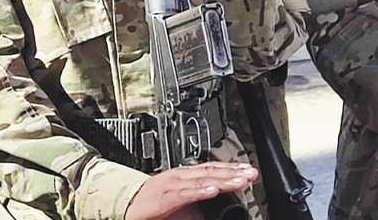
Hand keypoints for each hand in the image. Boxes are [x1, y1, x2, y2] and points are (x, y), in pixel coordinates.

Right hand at [124, 162, 256, 219]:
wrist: (125, 206)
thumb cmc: (153, 205)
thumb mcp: (183, 203)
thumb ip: (201, 204)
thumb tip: (221, 210)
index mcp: (186, 175)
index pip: (214, 168)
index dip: (233, 169)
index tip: (250, 171)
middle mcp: (181, 176)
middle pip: (212, 171)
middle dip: (234, 172)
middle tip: (252, 174)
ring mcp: (172, 185)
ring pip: (201, 180)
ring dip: (223, 180)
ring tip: (240, 181)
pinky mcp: (163, 197)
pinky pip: (184, 193)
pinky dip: (200, 191)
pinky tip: (213, 190)